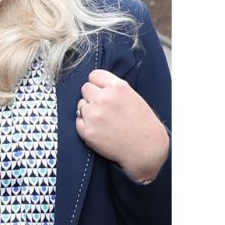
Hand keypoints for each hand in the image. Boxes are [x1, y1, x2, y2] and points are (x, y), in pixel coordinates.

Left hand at [76, 69, 169, 183]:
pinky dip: (85, 125)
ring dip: (88, 111)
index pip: (94, 75)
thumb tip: (95, 85)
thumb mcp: (132, 96)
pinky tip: (100, 130)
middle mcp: (103, 98)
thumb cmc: (142, 124)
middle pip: (85, 88)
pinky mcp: (87, 131)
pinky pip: (78, 120)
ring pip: (80, 105)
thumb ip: (113, 88)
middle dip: (92, 96)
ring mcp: (93, 115)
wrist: (146, 149)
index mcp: (117, 87)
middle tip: (103, 108)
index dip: (98, 84)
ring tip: (104, 121)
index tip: (102, 91)